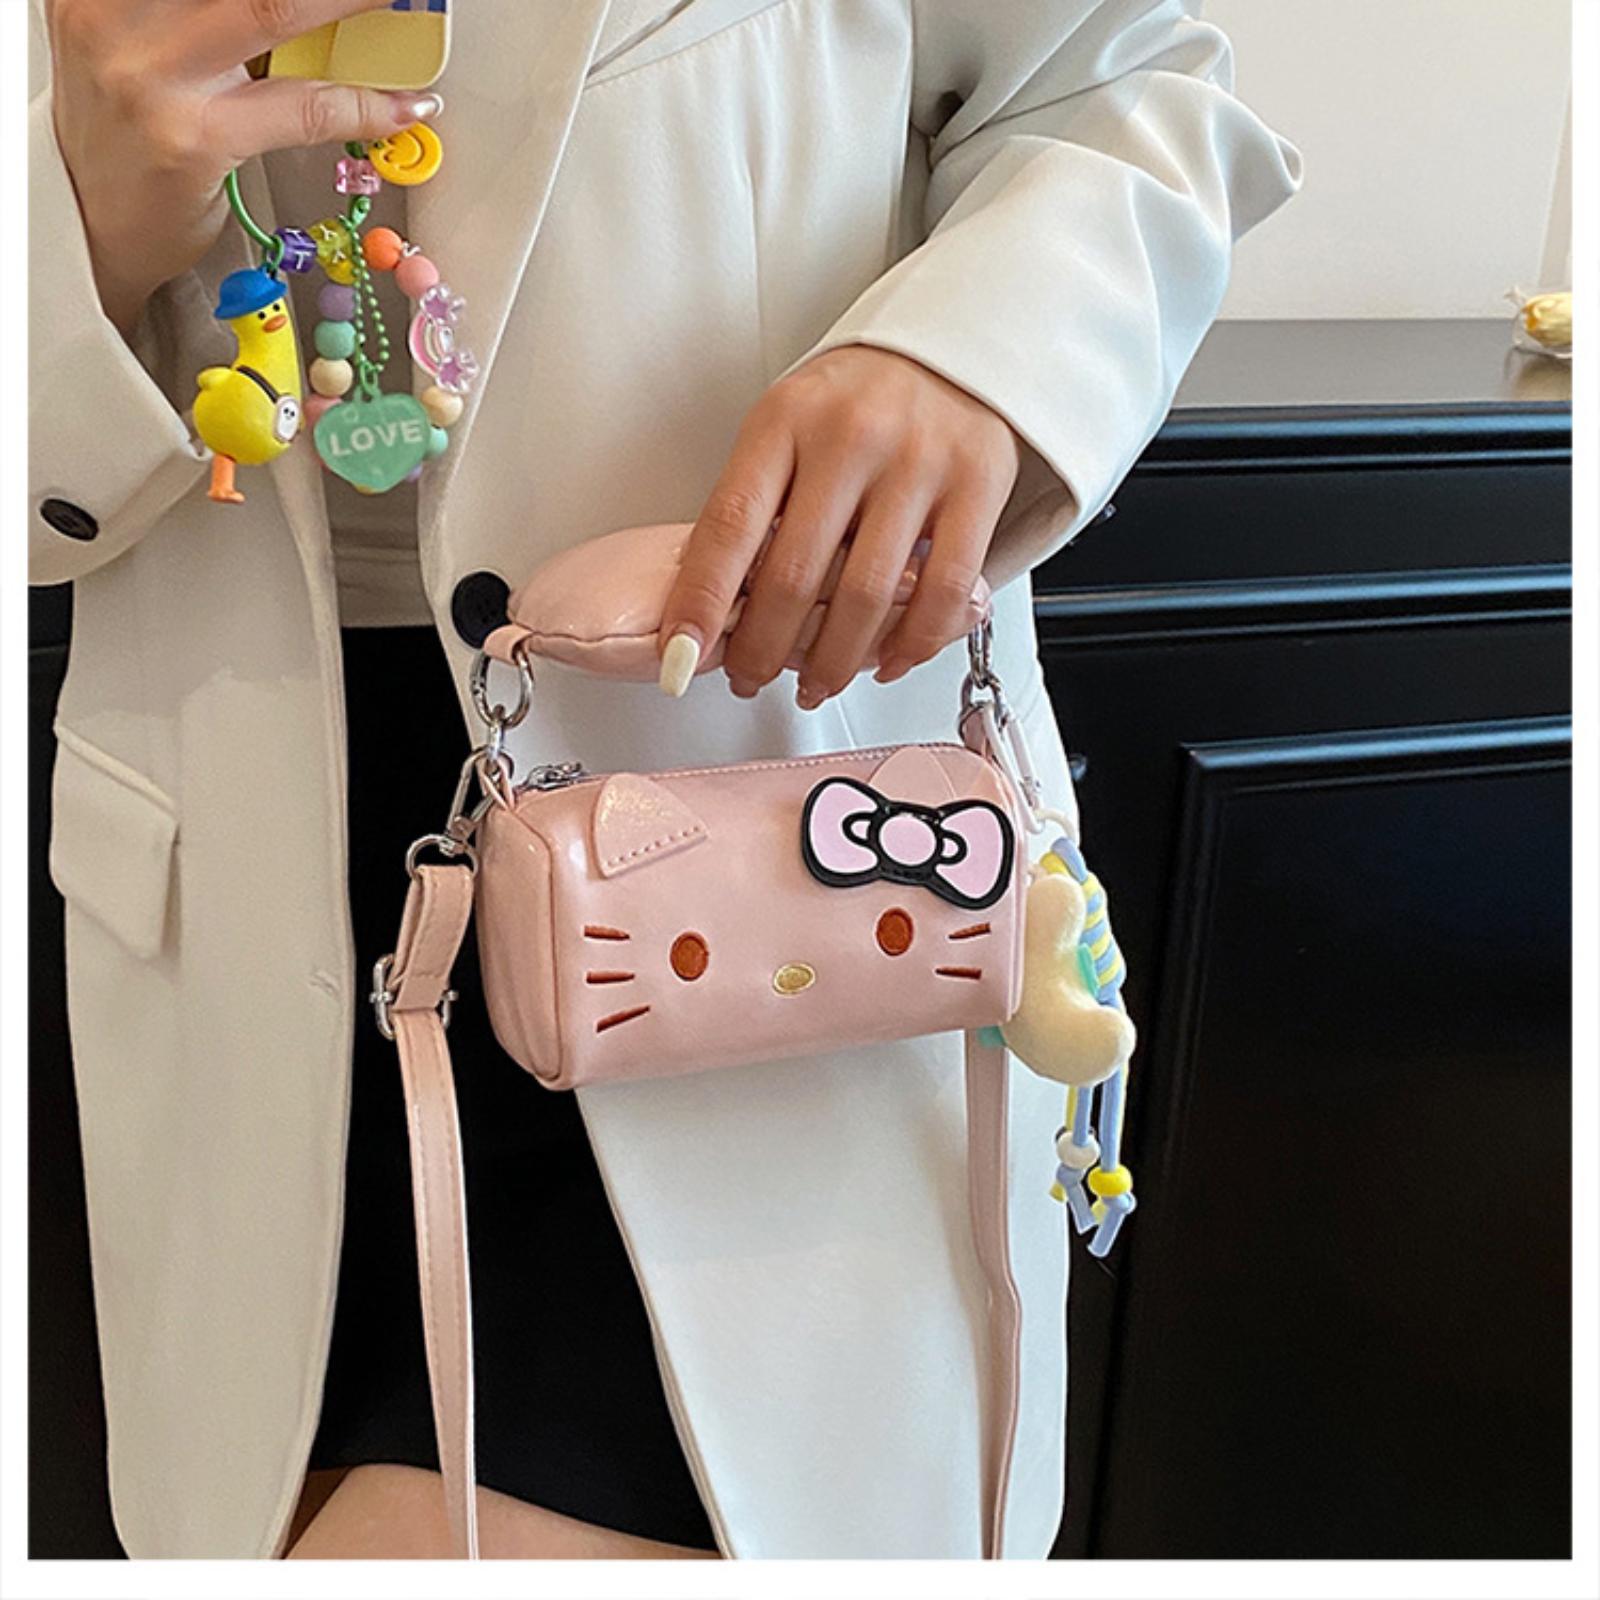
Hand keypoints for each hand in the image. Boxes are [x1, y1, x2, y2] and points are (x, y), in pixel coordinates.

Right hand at [46, 0, 441, 335]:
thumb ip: (207, 11)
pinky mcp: (195, 139)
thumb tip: (313, 7)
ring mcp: (152, 75)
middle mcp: (114, 11)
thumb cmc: (127, 126)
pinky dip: (364, 104)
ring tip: (398, 2)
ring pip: (275, 8)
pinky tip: (403, 104)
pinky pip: (304, 106)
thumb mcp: (140, 39)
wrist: (90, 223)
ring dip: (352, 2)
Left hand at [658, 346, 1020, 704]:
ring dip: (833, 661)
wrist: (953, 349)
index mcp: (786, 419)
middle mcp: (852, 436)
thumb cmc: (856, 400)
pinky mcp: (978, 487)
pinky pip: (943, 591)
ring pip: (866, 596)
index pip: (729, 527)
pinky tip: (885, 660)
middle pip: (794, 575)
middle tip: (752, 678)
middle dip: (765, 649)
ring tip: (814, 683)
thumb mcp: (787, 426)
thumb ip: (756, 502)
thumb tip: (710, 604)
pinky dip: (911, 643)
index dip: (701, 603)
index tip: (681, 657)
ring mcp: (919, 462)